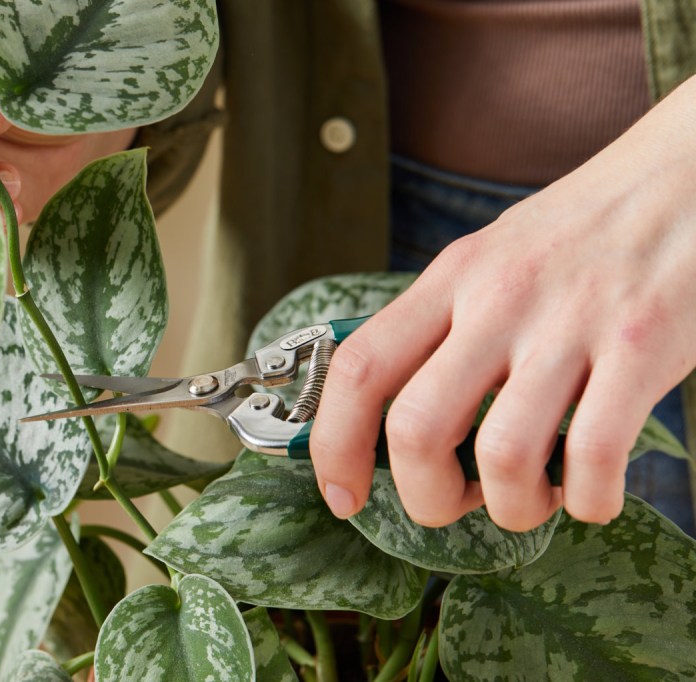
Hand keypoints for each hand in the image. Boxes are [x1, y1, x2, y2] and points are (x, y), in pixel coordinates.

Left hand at [310, 76, 695, 531]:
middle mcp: (497, 299)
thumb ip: (439, 326)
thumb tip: (391, 420)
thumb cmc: (581, 231)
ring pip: (502, 457)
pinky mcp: (642, 346)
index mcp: (451, 278)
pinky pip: (594, 457)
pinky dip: (587, 501)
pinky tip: (591, 490)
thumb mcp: (489, 258)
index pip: (358, 369)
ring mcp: (570, 323)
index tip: (340, 494)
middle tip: (456, 500)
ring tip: (534, 494)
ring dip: (511, 507)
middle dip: (425, 496)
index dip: (333, 445)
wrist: (687, 173)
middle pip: (414, 428)